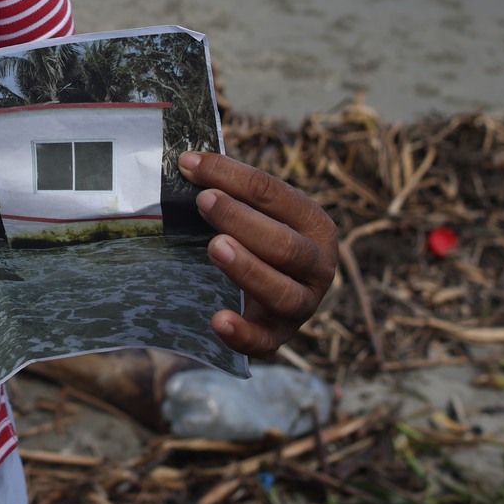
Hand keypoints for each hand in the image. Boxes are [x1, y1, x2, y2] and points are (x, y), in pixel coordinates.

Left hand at [179, 151, 337, 356]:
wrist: (270, 288)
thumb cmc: (257, 235)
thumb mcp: (253, 210)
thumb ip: (228, 189)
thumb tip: (185, 161)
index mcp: (315, 224)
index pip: (275, 194)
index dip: (231, 176)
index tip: (189, 164)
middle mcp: (318, 265)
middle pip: (285, 245)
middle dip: (243, 221)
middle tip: (204, 202)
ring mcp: (303, 305)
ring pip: (283, 293)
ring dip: (248, 269)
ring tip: (215, 247)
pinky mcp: (279, 336)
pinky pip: (266, 341)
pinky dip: (244, 333)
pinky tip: (217, 320)